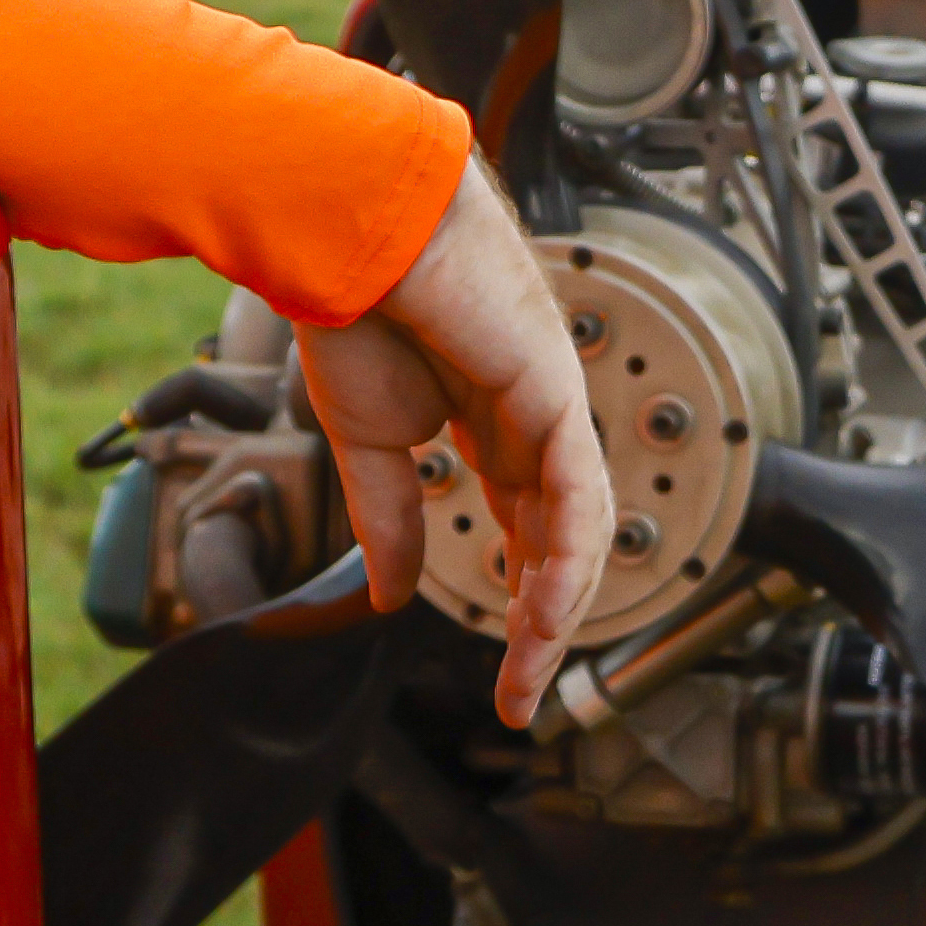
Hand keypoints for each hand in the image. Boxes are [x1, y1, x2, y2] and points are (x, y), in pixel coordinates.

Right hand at [299, 155, 615, 720]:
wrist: (349, 231)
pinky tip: (540, 616)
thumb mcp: (367, 442)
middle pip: (558, 542)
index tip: (501, 669)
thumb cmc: (355, 305)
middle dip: (542, 625)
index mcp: (490, 421)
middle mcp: (531, 418)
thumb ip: (391, 519)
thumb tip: (397, 597)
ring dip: (556, 612)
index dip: (515, 599)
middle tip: (520, 695)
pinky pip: (574, 497)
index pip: (522, 527)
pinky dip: (563, 563)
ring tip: (529, 674)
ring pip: (577, 531)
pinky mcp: (552, 394)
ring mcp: (550, 405)